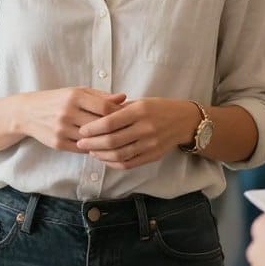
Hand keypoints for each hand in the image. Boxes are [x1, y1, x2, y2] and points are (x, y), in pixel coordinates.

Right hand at [14, 88, 126, 151]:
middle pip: (100, 125)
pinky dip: (93, 148)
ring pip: (92, 140)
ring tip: (115, 140)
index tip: (126, 116)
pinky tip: (99, 146)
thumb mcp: (77, 92)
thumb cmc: (58, 100)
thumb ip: (100, 96)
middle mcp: (67, 112)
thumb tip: (124, 98)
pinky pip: (82, 149)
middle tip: (126, 131)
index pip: (105, 108)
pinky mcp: (58, 143)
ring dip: (104, 141)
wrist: (28, 112)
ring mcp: (61, 129)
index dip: (119, 113)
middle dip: (115, 129)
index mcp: (74, 96)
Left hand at [76, 98, 197, 169]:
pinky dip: (113, 163)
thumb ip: (118, 109)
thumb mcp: (139, 102)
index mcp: (139, 111)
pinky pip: (129, 163)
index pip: (110, 122)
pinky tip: (105, 158)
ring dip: (101, 155)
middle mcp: (145, 128)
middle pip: (112, 140)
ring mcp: (150, 144)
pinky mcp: (153, 156)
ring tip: (91, 151)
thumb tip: (94, 117)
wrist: (183, 121)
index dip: (93, 128)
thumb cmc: (158, 108)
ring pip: (119, 154)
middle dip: (92, 143)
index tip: (82, 131)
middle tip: (80, 143)